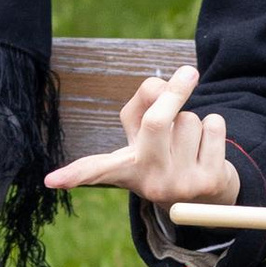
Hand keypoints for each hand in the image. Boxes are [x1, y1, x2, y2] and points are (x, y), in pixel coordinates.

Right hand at [43, 63, 238, 211]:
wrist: (205, 194)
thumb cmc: (165, 149)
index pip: (96, 169)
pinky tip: (206, 149)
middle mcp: (148, 181)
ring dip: (193, 120)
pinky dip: (214, 127)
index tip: (51, 181)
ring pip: (191, 120)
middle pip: (156, 122)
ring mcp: (180, 185)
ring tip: (188, 144)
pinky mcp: (210, 182)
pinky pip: (214, 127)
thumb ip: (147, 97)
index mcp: (125, 168)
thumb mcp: (145, 126)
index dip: (74, 173)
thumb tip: (170, 84)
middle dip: (173, 92)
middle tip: (189, 72)